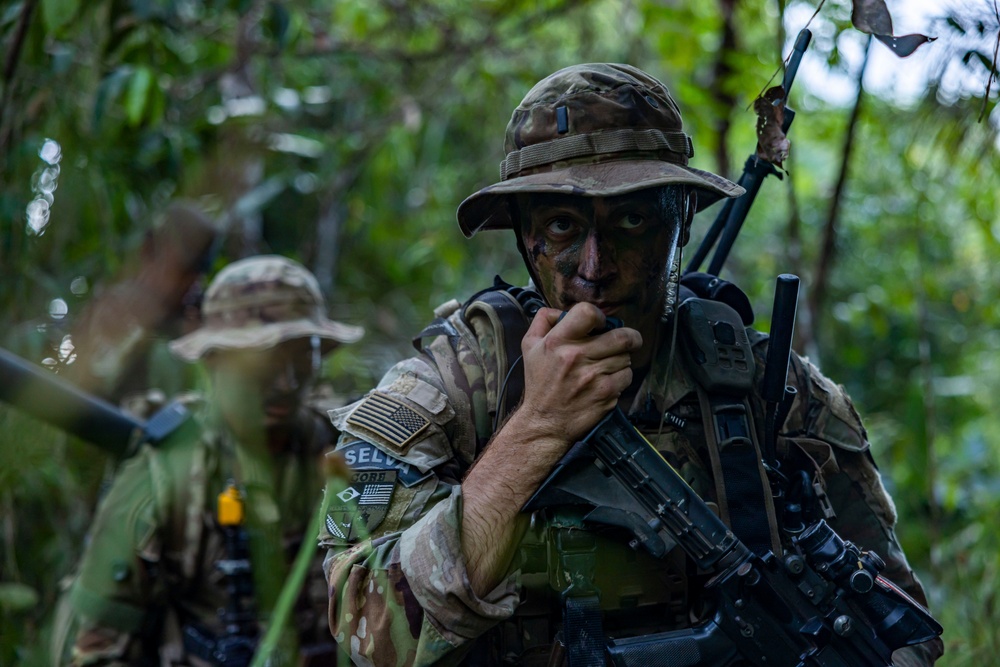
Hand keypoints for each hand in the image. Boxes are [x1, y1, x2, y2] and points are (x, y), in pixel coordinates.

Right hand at [515, 302, 641, 445]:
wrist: (545, 422)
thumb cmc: (540, 383)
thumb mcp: (529, 346)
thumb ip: (543, 320)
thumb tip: (563, 310)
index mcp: (556, 341)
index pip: (588, 313)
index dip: (599, 316)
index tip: (601, 324)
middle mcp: (575, 356)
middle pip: (621, 336)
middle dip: (629, 337)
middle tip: (627, 340)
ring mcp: (593, 376)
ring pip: (626, 356)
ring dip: (621, 358)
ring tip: (607, 364)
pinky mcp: (605, 393)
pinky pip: (627, 375)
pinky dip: (622, 376)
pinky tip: (608, 380)